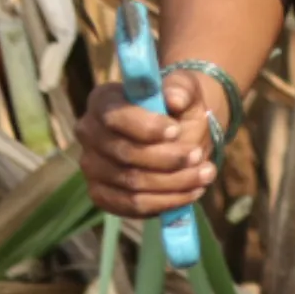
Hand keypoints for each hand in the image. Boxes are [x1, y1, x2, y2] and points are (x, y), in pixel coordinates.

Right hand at [77, 75, 220, 217]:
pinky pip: (132, 205)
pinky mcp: (102, 194)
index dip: (146, 127)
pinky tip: (192, 192)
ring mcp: (92, 167)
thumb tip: (174, 98)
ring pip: (131, 184)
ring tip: (205, 174)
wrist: (179, 129)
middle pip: (124, 155)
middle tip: (199, 155)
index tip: (176, 131)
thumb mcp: (185, 88)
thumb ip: (181, 88)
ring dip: (173, 183)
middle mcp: (89, 134)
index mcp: (103, 100)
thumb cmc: (177, 104)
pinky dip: (166, 202)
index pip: (115, 117)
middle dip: (167, 158)